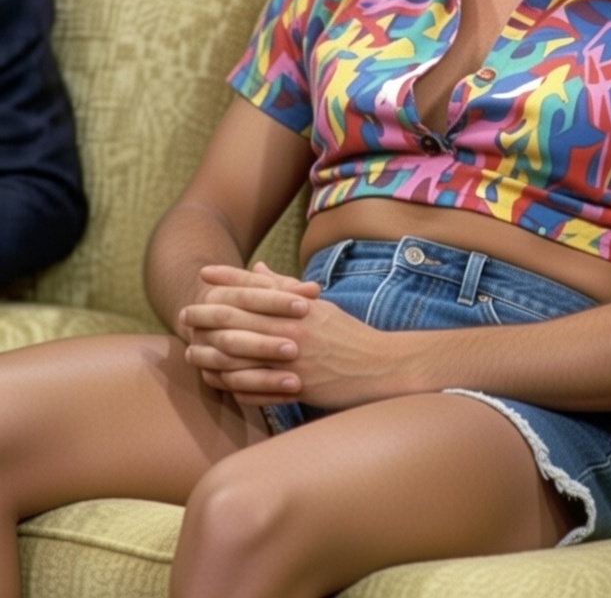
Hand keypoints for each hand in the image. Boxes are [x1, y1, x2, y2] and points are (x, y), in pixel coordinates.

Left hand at [181, 263, 396, 408]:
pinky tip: (217, 383)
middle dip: (207, 316)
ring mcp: (291, 359)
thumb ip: (285, 288)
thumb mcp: (320, 306)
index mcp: (299, 306)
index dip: (228, 280)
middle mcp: (292, 329)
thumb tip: (257, 267)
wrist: (381, 368)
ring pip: (239, 356)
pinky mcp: (295, 387)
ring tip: (190, 353)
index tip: (203, 275)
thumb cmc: (349, 336)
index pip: (257, 287)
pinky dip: (231, 385)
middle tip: (185, 314)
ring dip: (210, 354)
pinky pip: (253, 387)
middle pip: (239, 319)